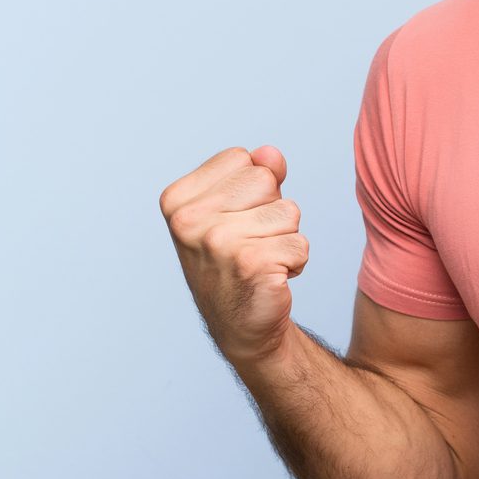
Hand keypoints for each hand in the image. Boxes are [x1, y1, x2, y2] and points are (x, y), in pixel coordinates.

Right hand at [159, 145, 308, 367]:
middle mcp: (189, 221)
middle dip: (271, 209)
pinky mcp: (251, 264)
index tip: (233, 220)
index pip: (242, 159)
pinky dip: (295, 262)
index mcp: (177, 200)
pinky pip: (301, 244)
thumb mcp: (234, 209)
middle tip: (249, 242)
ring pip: (289, 211)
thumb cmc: (235, 260)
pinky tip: (269, 278)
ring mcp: (218, 243)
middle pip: (266, 180)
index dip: (250, 188)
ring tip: (259, 260)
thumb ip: (253, 173)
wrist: (239, 325)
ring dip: (285, 237)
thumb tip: (270, 154)